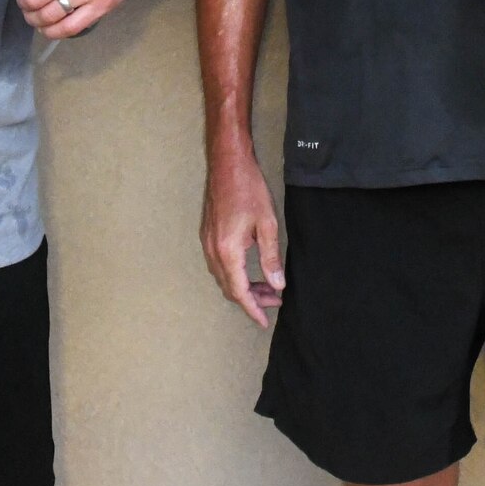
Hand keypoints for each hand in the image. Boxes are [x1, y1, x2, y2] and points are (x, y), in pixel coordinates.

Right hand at [201, 149, 284, 326]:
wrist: (227, 164)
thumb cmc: (248, 189)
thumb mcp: (267, 224)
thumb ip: (271, 257)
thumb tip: (277, 285)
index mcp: (228, 251)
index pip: (239, 291)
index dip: (253, 308)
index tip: (264, 321)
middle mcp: (212, 251)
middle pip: (229, 287)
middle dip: (251, 299)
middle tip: (274, 301)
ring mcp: (207, 243)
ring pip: (223, 277)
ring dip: (243, 286)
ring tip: (267, 287)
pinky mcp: (208, 235)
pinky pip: (219, 265)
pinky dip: (234, 274)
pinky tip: (250, 270)